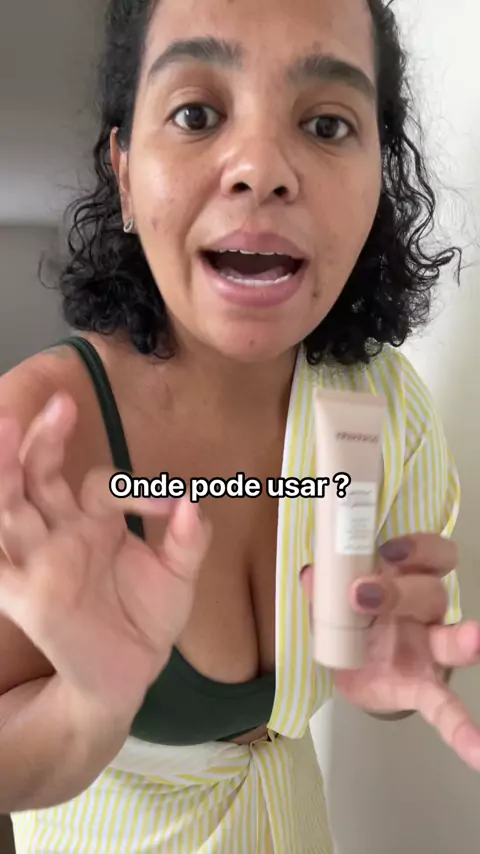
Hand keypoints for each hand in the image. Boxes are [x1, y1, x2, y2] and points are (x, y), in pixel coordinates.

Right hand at [0, 393, 209, 719]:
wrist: (131, 672)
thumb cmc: (147, 618)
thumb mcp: (178, 577)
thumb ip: (186, 541)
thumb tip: (191, 501)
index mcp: (96, 520)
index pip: (101, 483)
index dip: (132, 487)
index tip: (170, 504)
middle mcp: (62, 532)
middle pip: (42, 476)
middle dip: (46, 440)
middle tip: (60, 406)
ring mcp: (40, 561)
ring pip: (13, 508)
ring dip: (6, 472)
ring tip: (4, 430)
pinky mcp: (26, 596)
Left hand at [301, 533, 479, 771]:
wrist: (352, 667)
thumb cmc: (352, 620)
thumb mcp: (334, 602)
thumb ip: (324, 589)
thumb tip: (311, 574)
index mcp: (403, 580)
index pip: (428, 554)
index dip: (416, 547)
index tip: (389, 550)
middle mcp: (423, 611)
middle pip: (429, 592)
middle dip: (399, 591)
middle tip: (361, 595)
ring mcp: (428, 650)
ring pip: (451, 639)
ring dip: (463, 640)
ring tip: (475, 641)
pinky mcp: (422, 688)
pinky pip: (447, 707)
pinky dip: (462, 729)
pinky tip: (478, 750)